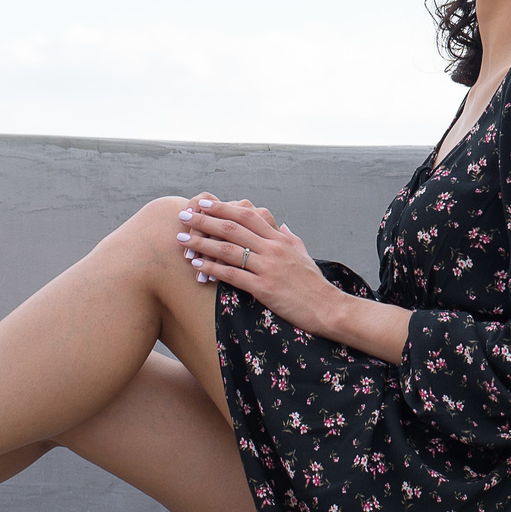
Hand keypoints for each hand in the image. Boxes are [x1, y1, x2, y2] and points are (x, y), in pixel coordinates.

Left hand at [176, 194, 348, 338]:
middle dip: (205, 220)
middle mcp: (273, 248)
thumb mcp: (303, 254)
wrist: (328, 308)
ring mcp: (268, 268)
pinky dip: (212, 269)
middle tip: (184, 216)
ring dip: (202, 243)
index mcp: (280, 238)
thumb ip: (291, 238)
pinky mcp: (264, 288)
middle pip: (232, 228)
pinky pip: (232, 275)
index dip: (223, 207)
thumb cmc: (314, 283)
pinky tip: (196, 266)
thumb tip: (282, 225)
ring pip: (228, 250)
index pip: (248, 215)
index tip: (204, 203)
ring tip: (182, 240)